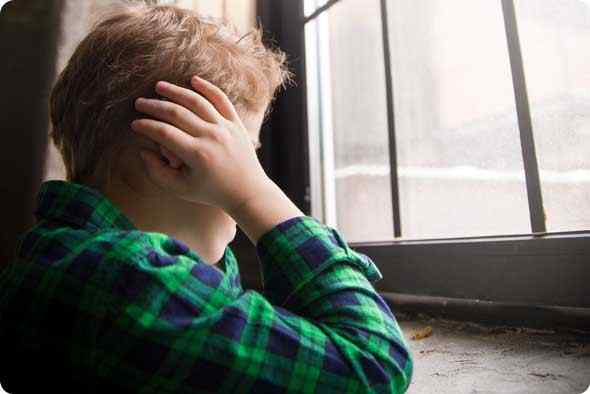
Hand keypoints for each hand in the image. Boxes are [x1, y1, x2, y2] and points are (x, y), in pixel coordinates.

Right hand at [131, 76, 270, 211]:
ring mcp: (226, 128)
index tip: (135, 124)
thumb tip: (143, 150)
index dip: (146, 126)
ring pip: (197, 101)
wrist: (248, 191)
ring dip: (175, 91)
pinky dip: (208, 88)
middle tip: (139, 103)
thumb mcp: (180, 189)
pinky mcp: (236, 124)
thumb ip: (156, 172)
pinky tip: (193, 80)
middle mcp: (212, 137)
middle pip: (177, 113)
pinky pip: (221, 100)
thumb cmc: (211, 192)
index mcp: (197, 155)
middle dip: (154, 106)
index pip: (164, 132)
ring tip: (159, 86)